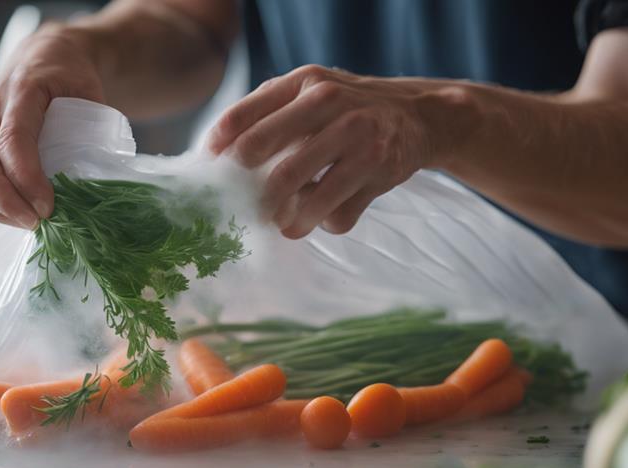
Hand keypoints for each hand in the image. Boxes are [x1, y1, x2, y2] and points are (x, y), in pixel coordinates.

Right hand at [0, 23, 104, 228]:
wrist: (46, 57)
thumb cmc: (71, 77)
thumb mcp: (89, 90)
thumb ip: (93, 128)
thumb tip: (98, 179)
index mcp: (22, 91)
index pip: (13, 140)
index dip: (26, 177)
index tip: (47, 206)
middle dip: (3, 199)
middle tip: (35, 222)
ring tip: (28, 225)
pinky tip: (17, 217)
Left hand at [207, 65, 452, 238]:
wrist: (417, 116)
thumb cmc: (345, 107)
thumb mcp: (308, 92)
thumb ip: (264, 111)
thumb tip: (214, 152)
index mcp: (305, 84)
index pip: (243, 120)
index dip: (218, 154)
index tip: (210, 175)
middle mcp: (332, 106)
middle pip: (270, 164)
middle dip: (250, 196)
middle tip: (242, 208)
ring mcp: (359, 141)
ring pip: (304, 198)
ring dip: (284, 220)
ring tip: (279, 222)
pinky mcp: (379, 174)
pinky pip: (337, 216)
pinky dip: (322, 223)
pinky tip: (322, 214)